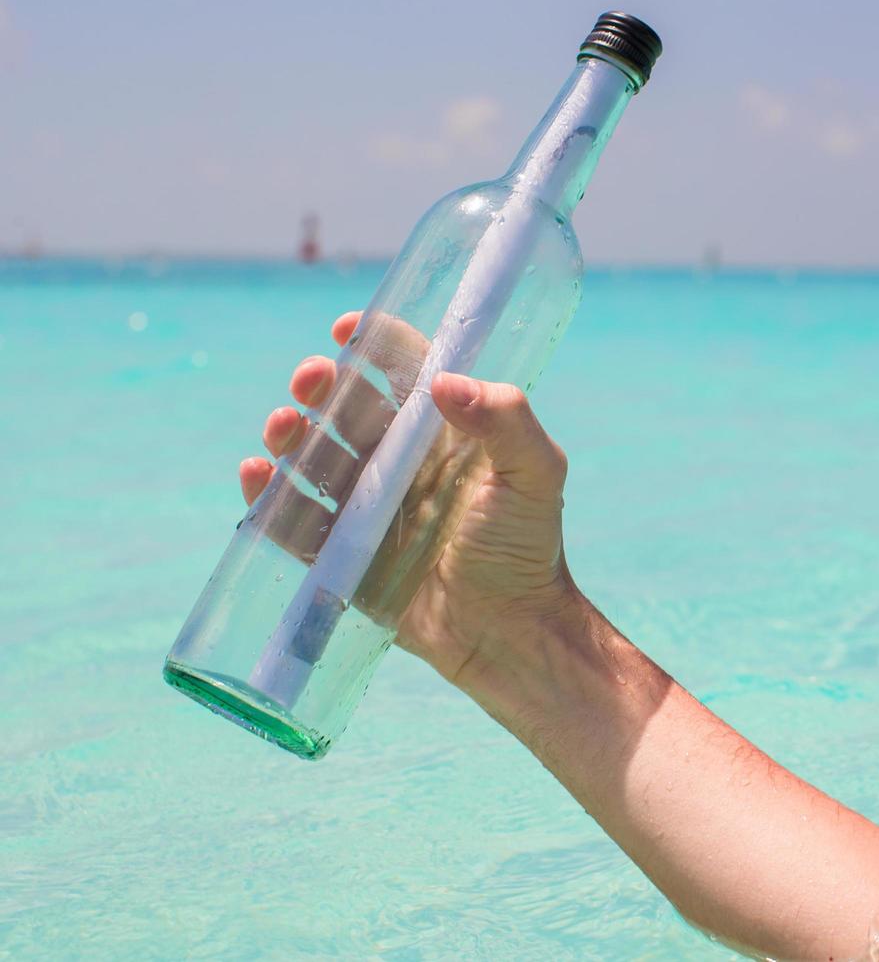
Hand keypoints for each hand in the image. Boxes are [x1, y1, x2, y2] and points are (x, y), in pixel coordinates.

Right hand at [239, 311, 578, 686]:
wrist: (509, 632)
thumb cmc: (528, 548)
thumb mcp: (535, 474)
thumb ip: (505, 420)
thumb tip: (443, 382)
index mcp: (445, 436)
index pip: (403, 375)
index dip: (374, 348)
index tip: (349, 330)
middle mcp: (402, 465)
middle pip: (348, 410)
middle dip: (322, 387)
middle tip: (312, 378)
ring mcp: (369, 510)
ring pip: (313, 458)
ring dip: (290, 434)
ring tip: (283, 426)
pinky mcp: (343, 556)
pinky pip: (294, 521)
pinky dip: (268, 496)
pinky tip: (258, 475)